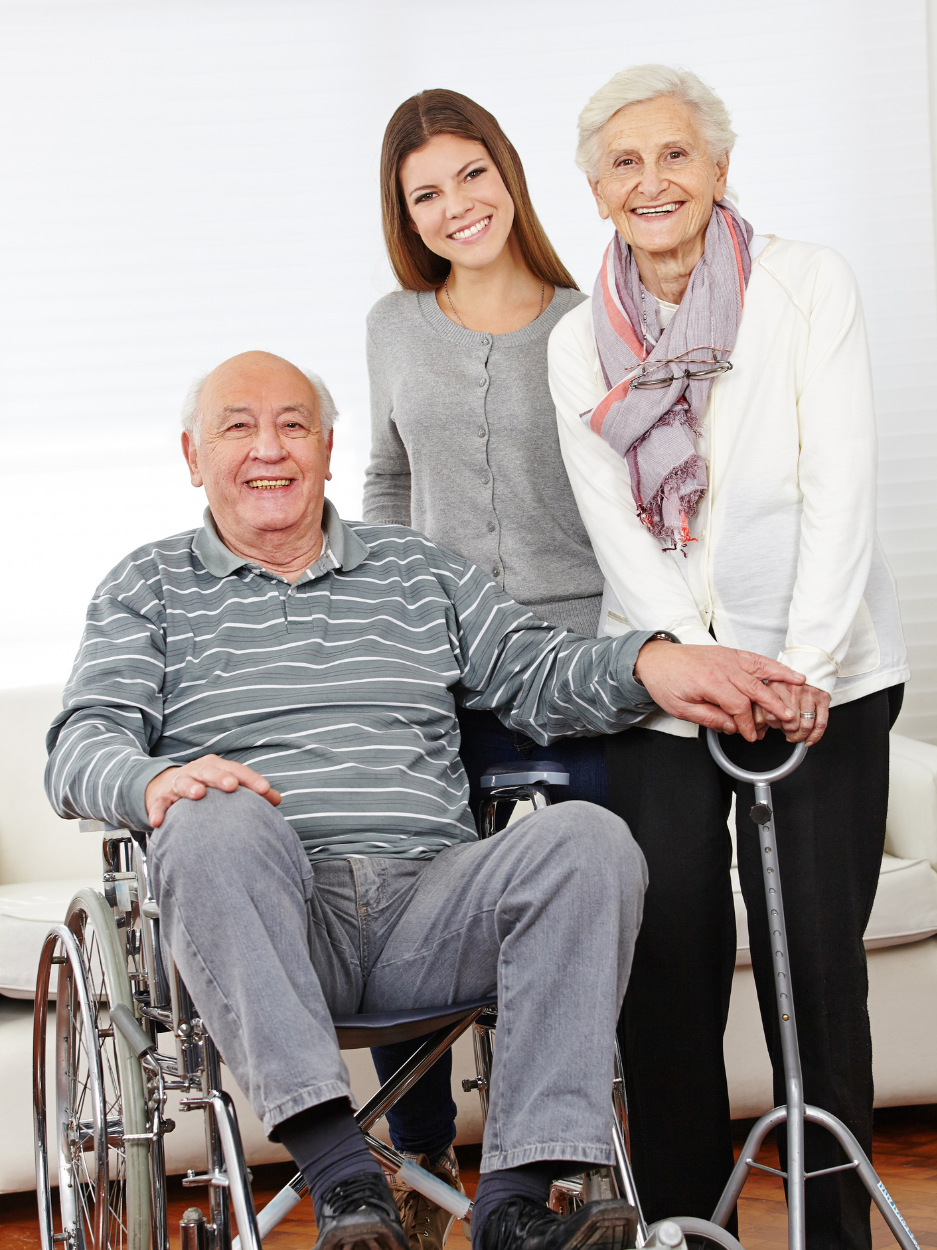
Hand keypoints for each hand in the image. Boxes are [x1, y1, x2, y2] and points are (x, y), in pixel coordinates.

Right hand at [145, 754, 280, 828]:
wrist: (164, 784)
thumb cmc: (204, 785)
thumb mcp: (225, 784)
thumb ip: (250, 791)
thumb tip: (276, 799)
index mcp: (217, 767)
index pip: (237, 770)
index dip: (251, 779)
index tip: (265, 791)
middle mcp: (198, 771)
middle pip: (211, 771)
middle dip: (222, 777)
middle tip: (232, 786)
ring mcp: (178, 782)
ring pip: (184, 781)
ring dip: (190, 787)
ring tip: (198, 794)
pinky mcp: (159, 797)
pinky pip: (158, 804)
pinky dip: (157, 811)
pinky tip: (159, 822)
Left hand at [633, 642, 805, 741]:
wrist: (656, 659)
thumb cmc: (666, 682)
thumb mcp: (681, 709)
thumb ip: (709, 718)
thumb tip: (732, 727)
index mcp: (709, 682)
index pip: (738, 706)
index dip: (747, 723)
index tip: (751, 735)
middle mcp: (722, 667)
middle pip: (755, 688)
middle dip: (773, 705)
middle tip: (788, 719)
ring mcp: (728, 658)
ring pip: (760, 669)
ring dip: (782, 678)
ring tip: (802, 685)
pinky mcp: (730, 653)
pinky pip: (755, 658)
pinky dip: (772, 663)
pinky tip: (786, 670)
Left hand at [753, 682, 829, 745]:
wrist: (809, 661)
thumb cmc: (787, 678)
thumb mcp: (768, 687)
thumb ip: (760, 706)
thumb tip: (756, 731)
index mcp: (774, 687)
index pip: (769, 717)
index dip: (771, 727)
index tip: (772, 729)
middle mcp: (791, 691)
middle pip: (788, 723)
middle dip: (786, 731)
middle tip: (785, 731)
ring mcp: (808, 695)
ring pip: (804, 726)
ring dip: (799, 735)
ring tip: (795, 735)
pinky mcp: (822, 698)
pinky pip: (820, 723)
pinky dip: (815, 736)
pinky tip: (809, 740)